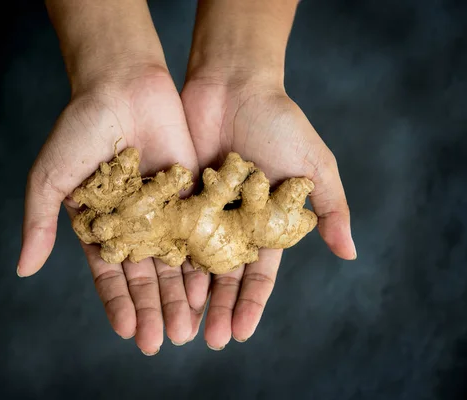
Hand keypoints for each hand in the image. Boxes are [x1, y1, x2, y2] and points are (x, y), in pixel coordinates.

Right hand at [17, 66, 210, 353]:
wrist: (121, 87)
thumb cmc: (79, 130)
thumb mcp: (49, 178)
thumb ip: (38, 223)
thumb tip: (23, 270)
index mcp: (101, 226)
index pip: (111, 275)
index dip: (119, 304)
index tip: (131, 332)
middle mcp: (134, 225)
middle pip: (147, 276)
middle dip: (156, 309)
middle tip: (166, 341)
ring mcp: (164, 212)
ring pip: (175, 262)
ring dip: (182, 296)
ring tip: (190, 327)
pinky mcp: (189, 196)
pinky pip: (199, 234)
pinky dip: (204, 262)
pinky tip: (210, 289)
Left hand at [181, 77, 356, 348]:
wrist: (232, 84)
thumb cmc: (278, 121)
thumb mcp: (314, 164)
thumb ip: (331, 207)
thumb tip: (350, 254)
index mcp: (266, 221)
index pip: (259, 273)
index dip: (251, 304)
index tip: (241, 333)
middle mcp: (233, 222)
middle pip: (224, 275)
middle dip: (217, 308)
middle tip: (205, 342)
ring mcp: (203, 209)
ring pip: (193, 261)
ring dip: (188, 293)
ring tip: (179, 323)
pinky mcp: (176, 194)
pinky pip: (169, 232)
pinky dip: (165, 259)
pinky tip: (158, 285)